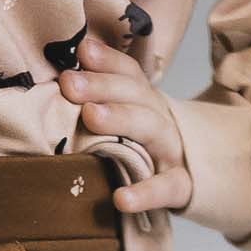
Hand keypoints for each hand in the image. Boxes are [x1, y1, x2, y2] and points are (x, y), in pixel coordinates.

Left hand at [58, 33, 193, 216]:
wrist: (189, 182)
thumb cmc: (142, 153)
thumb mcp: (128, 122)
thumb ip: (99, 103)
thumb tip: (61, 79)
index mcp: (146, 102)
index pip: (130, 75)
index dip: (108, 61)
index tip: (82, 52)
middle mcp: (160, 120)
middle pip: (136, 96)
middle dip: (102, 86)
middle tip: (69, 83)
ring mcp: (172, 152)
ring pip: (151, 128)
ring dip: (121, 118)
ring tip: (90, 115)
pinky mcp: (179, 187)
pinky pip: (164, 188)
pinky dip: (144, 193)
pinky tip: (120, 199)